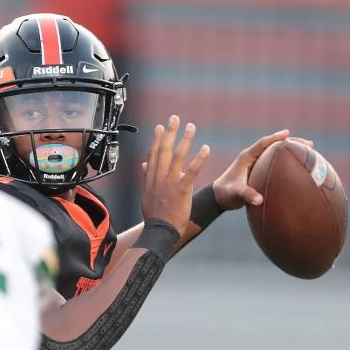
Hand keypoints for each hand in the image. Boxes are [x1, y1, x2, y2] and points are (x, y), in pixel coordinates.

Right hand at [141, 115, 209, 237]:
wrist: (159, 231)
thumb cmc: (154, 216)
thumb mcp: (146, 195)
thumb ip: (146, 178)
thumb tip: (144, 165)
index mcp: (151, 179)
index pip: (153, 154)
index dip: (157, 139)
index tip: (160, 127)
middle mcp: (159, 178)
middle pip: (164, 150)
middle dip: (170, 133)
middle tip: (175, 118)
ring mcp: (169, 183)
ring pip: (177, 157)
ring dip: (185, 140)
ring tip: (191, 127)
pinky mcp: (181, 190)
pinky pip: (191, 171)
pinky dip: (199, 159)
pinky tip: (205, 148)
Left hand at [210, 129, 311, 209]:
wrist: (218, 197)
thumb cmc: (225, 193)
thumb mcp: (235, 193)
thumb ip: (246, 195)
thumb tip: (260, 200)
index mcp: (246, 157)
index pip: (263, 143)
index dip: (275, 138)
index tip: (288, 133)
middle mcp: (252, 157)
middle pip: (274, 144)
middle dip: (292, 142)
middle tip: (309, 144)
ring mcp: (257, 162)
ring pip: (277, 151)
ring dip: (292, 150)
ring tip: (310, 150)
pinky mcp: (260, 168)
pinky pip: (276, 160)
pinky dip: (288, 160)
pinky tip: (300, 164)